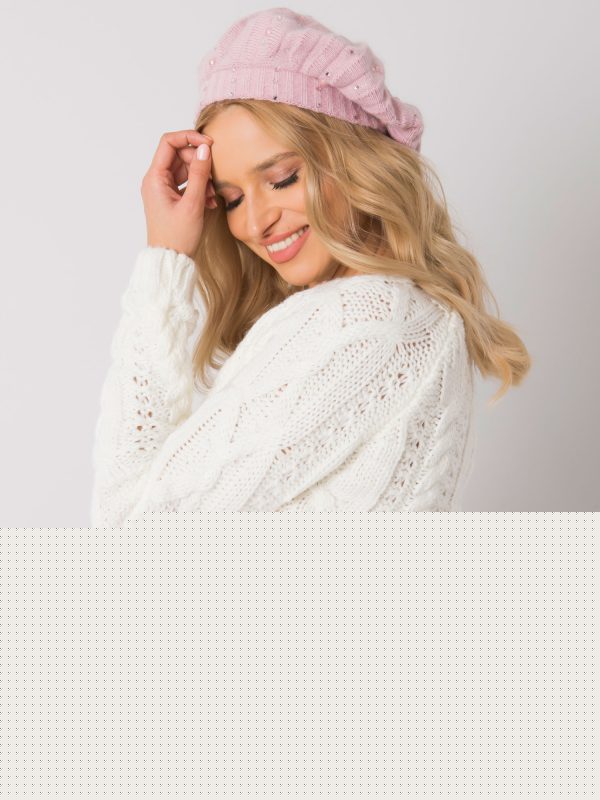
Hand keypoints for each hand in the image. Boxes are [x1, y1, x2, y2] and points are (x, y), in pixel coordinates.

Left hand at [141, 130, 217, 258]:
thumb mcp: (193, 204)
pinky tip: (210, 202)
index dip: (189, 138)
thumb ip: (199, 174)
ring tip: (213, 196)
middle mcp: (155, 180)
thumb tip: (205, 148)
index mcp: (154, 178)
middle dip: (199, 163)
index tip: (209, 144)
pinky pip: (186, 183)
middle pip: (179, 155)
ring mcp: (162, 189)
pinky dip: (199, 188)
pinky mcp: (170, 198)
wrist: (170, 260)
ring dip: (202, 178)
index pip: (169, 143)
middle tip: (214, 179)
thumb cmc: (177, 237)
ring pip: (185, 170)